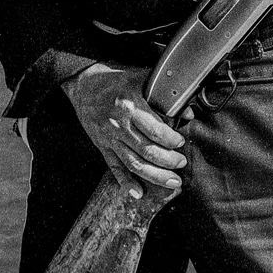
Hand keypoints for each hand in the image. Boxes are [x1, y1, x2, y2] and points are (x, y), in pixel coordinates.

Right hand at [61, 63, 189, 198]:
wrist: (83, 84)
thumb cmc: (114, 80)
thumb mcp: (141, 79)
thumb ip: (164, 95)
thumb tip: (188, 112)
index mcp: (130, 106)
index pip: (154, 130)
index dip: (170, 140)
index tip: (181, 142)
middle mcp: (119, 125)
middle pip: (146, 150)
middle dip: (168, 161)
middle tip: (181, 163)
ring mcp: (109, 138)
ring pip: (133, 163)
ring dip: (154, 176)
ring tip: (172, 182)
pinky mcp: (101, 146)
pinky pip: (114, 168)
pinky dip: (126, 183)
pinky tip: (138, 193)